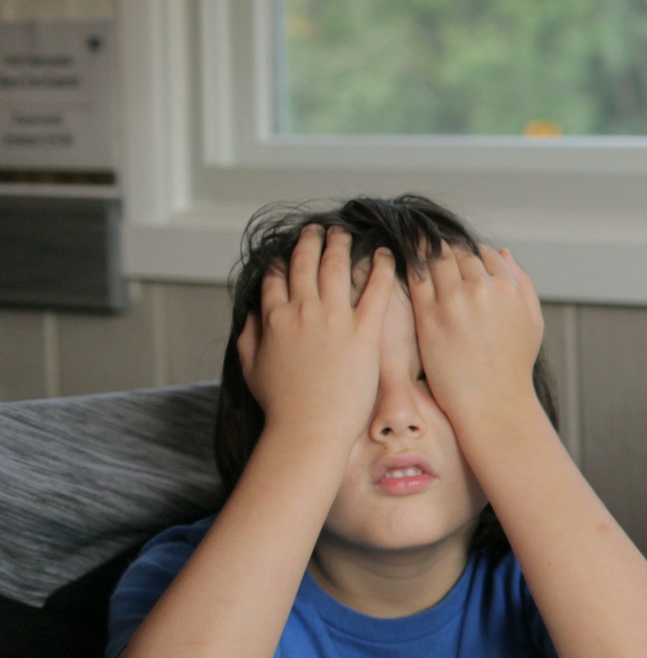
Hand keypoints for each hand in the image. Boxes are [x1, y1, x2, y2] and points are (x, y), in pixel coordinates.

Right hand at [236, 225, 395, 445]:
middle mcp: (302, 310)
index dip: (282, 261)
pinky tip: (387, 255)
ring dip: (342, 245)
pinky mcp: (364, 332)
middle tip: (320, 230)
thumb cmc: (281, 405)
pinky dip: (381, 268)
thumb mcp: (251, 368)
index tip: (288, 252)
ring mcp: (334, 319)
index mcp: (274, 318)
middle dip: (312, 241)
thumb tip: (249, 313)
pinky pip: (376, 291)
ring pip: (337, 267)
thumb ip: (247, 336)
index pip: (275, 277)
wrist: (309, 428)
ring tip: (346, 234)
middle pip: (306, 263)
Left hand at [407, 243, 545, 429]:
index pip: (484, 252)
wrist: (493, 403)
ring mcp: (453, 301)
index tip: (459, 261)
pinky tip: (408, 271)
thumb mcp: (533, 321)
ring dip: (426, 255)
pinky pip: (415, 278)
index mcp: (509, 287)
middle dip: (446, 251)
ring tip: (418, 258)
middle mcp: (482, 288)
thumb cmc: (514, 365)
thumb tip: (503, 252)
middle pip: (457, 251)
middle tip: (433, 255)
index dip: (470, 254)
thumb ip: (523, 282)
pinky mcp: (428, 316)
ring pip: (434, 258)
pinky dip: (411, 268)